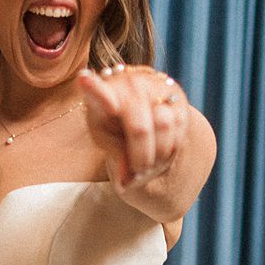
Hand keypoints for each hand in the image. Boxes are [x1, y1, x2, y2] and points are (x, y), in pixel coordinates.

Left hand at [77, 64, 186, 189]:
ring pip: (165, 126)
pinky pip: (180, 126)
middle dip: (140, 156)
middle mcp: (130, 82)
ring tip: (149, 161)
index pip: (97, 91)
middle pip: (140, 128)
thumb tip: (126, 185)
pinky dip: (171, 146)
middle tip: (139, 171)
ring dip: (158, 153)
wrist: (142, 105)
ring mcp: (155, 85)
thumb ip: (116, 158)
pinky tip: (161, 149)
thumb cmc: (113, 124)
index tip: (84, 80)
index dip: (93, 89)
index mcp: (102, 93)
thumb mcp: (106, 139)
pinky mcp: (176, 94)